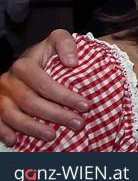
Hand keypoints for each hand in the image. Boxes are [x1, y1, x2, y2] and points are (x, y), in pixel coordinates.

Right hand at [0, 30, 88, 145]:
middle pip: (31, 102)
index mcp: (23, 65)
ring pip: (12, 115)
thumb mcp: (57, 39)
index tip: (85, 105)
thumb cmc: (47, 52)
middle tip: (78, 123)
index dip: (65, 96)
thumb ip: (66, 44)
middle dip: (56, 115)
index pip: (45, 84)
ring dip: (32, 128)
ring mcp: (1, 96)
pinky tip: (15, 141)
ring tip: (53, 136)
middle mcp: (9, 81)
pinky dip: (4, 132)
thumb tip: (73, 62)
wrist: (29, 59)